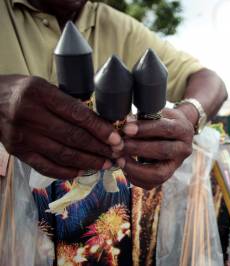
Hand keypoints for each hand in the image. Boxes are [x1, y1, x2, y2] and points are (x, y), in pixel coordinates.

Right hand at [0, 75, 122, 178]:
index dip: (100, 129)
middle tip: (117, 154)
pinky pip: (46, 167)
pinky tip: (82, 172)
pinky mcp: (18, 152)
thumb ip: (67, 102)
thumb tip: (100, 122)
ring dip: (88, 162)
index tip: (117, 138)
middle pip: (73, 137)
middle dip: (99, 148)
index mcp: (40, 94)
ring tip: (106, 164)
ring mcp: (22, 137)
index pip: (77, 115)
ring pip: (63, 154)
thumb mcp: (44, 86)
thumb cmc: (21, 91)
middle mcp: (30, 116)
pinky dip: (67, 172)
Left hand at [117, 108, 193, 189]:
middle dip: (137, 149)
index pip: (165, 129)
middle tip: (118, 146)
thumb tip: (124, 123)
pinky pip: (152, 183)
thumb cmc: (162, 120)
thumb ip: (144, 118)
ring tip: (119, 160)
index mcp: (183, 129)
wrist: (176, 132)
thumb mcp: (157, 113)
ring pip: (159, 173)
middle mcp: (185, 149)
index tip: (126, 129)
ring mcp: (177, 165)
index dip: (144, 130)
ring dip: (136, 168)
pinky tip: (124, 167)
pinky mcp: (168, 176)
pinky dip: (135, 177)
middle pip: (163, 151)